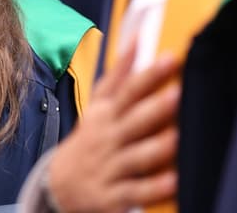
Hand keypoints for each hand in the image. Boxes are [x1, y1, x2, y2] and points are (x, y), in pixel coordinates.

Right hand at [46, 40, 180, 212]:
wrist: (59, 185)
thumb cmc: (89, 139)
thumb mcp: (98, 106)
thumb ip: (118, 75)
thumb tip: (136, 40)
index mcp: (106, 114)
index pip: (128, 90)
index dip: (148, 74)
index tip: (170, 58)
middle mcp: (109, 138)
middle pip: (134, 121)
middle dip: (155, 108)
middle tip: (178, 94)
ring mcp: (111, 167)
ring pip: (136, 157)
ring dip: (156, 148)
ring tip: (176, 137)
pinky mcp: (114, 196)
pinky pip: (136, 192)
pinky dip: (153, 188)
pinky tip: (172, 182)